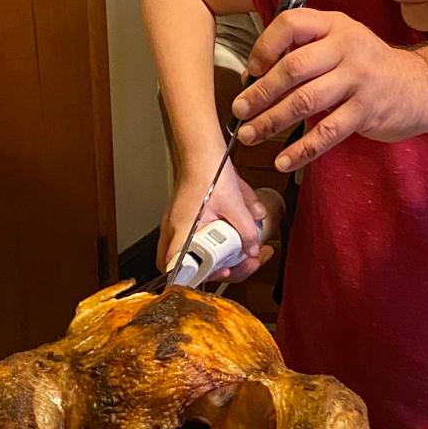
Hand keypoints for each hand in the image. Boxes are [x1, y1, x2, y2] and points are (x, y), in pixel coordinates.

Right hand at [158, 164, 271, 285]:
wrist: (202, 153)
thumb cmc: (209, 172)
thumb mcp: (234, 204)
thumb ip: (246, 230)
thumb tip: (252, 249)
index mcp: (183, 229)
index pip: (179, 266)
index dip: (202, 275)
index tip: (224, 273)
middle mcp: (175, 231)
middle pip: (190, 267)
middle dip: (221, 269)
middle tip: (243, 264)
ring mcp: (178, 227)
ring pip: (194, 256)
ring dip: (220, 258)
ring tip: (245, 254)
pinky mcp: (185, 222)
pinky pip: (198, 241)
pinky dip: (216, 245)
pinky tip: (235, 238)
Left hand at [231, 8, 427, 170]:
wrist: (421, 86)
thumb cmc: (369, 65)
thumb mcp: (342, 42)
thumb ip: (305, 51)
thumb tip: (253, 76)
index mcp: (335, 26)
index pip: (291, 25)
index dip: (264, 47)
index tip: (250, 71)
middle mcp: (346, 48)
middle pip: (293, 68)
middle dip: (261, 92)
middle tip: (239, 110)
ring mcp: (358, 79)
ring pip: (305, 101)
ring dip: (272, 121)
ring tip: (250, 135)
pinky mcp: (366, 111)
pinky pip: (327, 133)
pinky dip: (302, 150)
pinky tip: (283, 161)